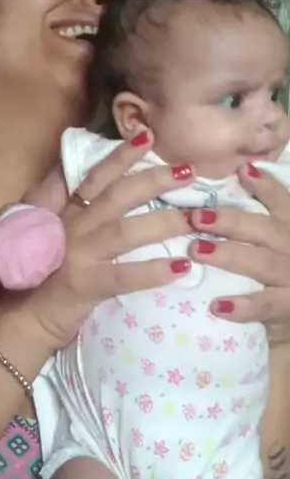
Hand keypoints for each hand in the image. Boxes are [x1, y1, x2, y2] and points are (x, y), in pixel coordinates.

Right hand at [25, 132, 193, 349]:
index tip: (148, 136)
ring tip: (196, 219)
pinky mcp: (85, 284)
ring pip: (127, 231)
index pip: (95, 176)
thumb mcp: (44, 231)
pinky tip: (182, 268)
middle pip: (119, 195)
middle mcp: (72, 226)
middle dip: (156, 180)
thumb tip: (79, 176)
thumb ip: (60, 204)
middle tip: (190, 171)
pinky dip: (154, 271)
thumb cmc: (37, 275)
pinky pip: (124, 275)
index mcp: (66, 212)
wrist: (23, 317)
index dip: (121, 154)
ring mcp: (78, 254)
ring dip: (165, 222)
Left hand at [188, 163, 289, 339]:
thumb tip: (220, 188)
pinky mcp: (288, 309)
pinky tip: (217, 305)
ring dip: (230, 255)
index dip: (266, 186)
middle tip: (196, 217)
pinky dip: (243, 306)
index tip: (243, 169)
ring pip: (262, 263)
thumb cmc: (278, 276)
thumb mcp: (273, 244)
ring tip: (197, 250)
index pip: (283, 203)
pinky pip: (265, 305)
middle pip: (267, 230)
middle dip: (232, 221)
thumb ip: (252, 223)